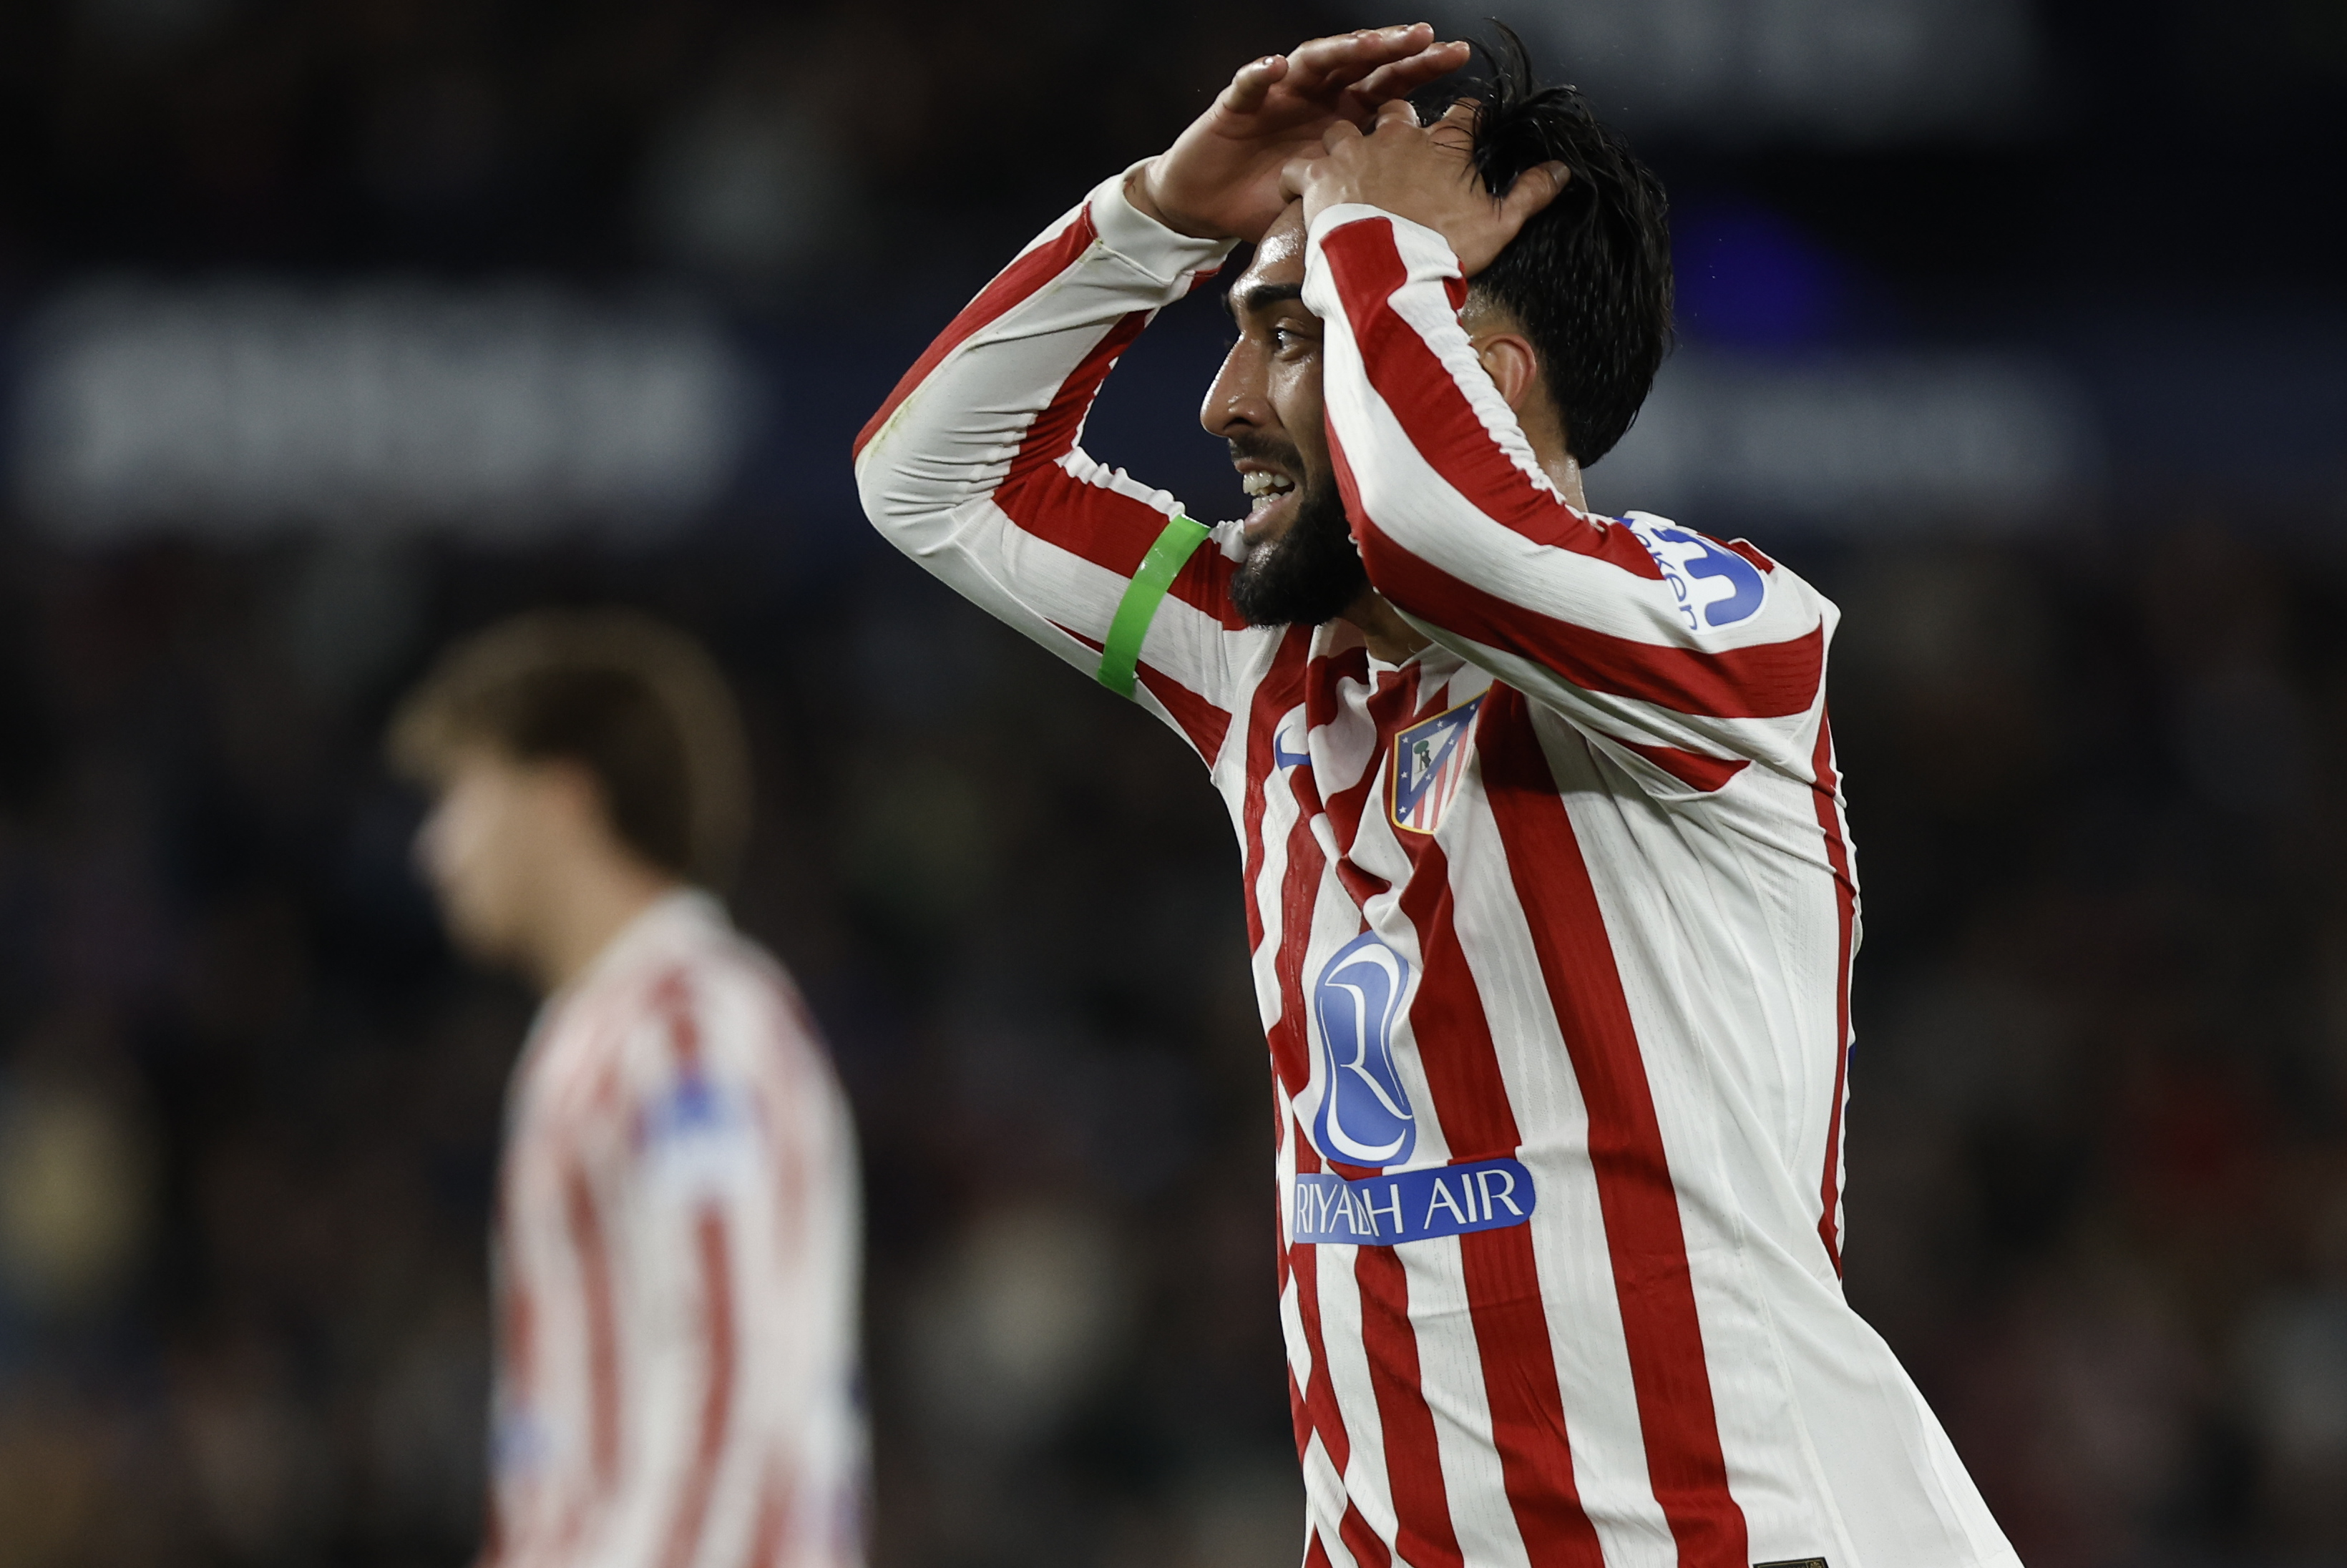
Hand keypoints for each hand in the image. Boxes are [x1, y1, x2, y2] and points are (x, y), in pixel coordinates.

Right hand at [1129, 24, 1470, 242]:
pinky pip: (1249, 83)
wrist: (1209, 208)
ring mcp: (1280, 95)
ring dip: (1341, 49)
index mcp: (1345, 117)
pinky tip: (1276, 68)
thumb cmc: (1270, 202)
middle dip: (1393, 48)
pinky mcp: (1238, 104)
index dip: (1420, 69)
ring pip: (1315, 61)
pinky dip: (1260, 74)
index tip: (1457, 58)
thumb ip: (1371, 194)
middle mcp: (1318, 97)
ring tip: (1369, 43)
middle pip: (1362, 63)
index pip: (1389, 85)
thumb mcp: (1332, 204)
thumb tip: (1432, 210)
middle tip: (1426, 38)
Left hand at [1280, 100, 1569, 275]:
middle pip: (1395, 110)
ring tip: (1343, 175)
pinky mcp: (1319, 176)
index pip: (1463, 113)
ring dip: (1342, 148)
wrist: (1392, 277)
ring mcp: (1355, 152)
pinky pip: (1298, 167)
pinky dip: (1298, 180)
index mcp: (1443, 144)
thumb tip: (1562, 171)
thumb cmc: (1444, 251)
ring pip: (1342, 129)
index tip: (1464, 134)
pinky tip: (1302, 196)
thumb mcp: (1499, 225)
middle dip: (1394, 126)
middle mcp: (1398, 137)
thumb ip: (1531, 193)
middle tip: (1392, 159)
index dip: (1465, 121)